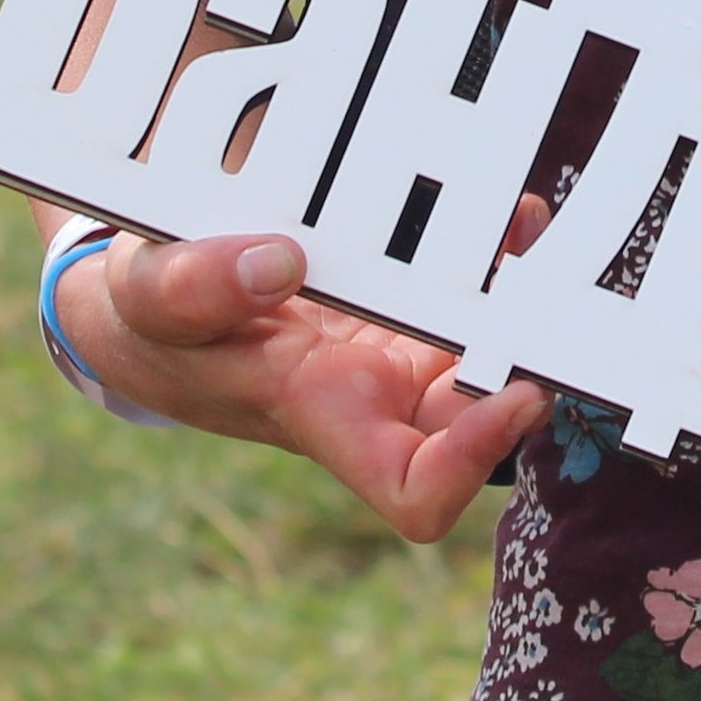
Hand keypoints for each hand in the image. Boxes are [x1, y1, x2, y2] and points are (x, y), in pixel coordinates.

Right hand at [62, 228, 550, 541]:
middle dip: (531, 357)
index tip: (516, 391)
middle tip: (555, 290)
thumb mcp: (146, 297)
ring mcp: (404, 344)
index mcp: (323, 415)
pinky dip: (503, 253)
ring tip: (527, 230)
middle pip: (488, 411)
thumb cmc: (151, 320)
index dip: (477, 462)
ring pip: (500, 343)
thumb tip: (278, 260)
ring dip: (529, 298)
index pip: (417, 489)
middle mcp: (381, 393)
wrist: (158, 293)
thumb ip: (194, 287)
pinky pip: (483, 285)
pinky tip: (506, 212)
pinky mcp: (411, 294)